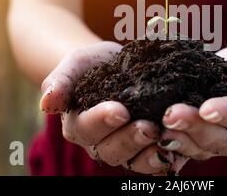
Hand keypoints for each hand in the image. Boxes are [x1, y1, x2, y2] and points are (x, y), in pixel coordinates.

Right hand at [40, 41, 176, 174]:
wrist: (116, 65)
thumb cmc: (92, 65)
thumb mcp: (75, 65)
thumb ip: (59, 82)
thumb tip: (46, 103)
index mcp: (80, 125)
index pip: (88, 128)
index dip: (103, 121)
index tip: (120, 110)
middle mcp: (101, 143)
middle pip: (113, 150)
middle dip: (131, 139)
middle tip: (148, 126)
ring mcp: (126, 148)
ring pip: (135, 161)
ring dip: (150, 153)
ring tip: (165, 137)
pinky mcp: (148, 148)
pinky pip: (156, 160)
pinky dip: (168, 157)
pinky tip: (180, 147)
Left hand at [158, 47, 226, 170]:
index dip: (224, 113)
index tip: (206, 108)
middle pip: (217, 137)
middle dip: (194, 126)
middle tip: (172, 114)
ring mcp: (218, 147)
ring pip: (199, 148)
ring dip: (179, 139)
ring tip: (162, 127)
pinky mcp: (199, 148)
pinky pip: (184, 153)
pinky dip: (171, 149)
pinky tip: (157, 140)